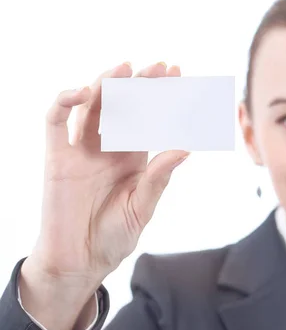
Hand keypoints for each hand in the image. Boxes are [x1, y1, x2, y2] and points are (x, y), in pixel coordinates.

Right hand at [29, 62, 189, 283]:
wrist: (80, 261)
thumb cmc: (113, 238)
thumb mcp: (142, 208)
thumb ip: (159, 178)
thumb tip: (186, 148)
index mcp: (132, 159)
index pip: (149, 120)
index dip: (162, 99)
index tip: (180, 77)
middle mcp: (108, 149)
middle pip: (123, 107)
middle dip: (141, 86)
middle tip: (160, 67)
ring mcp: (80, 151)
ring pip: (92, 107)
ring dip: (107, 85)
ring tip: (126, 68)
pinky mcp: (56, 157)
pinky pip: (55, 121)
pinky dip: (65, 102)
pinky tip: (84, 92)